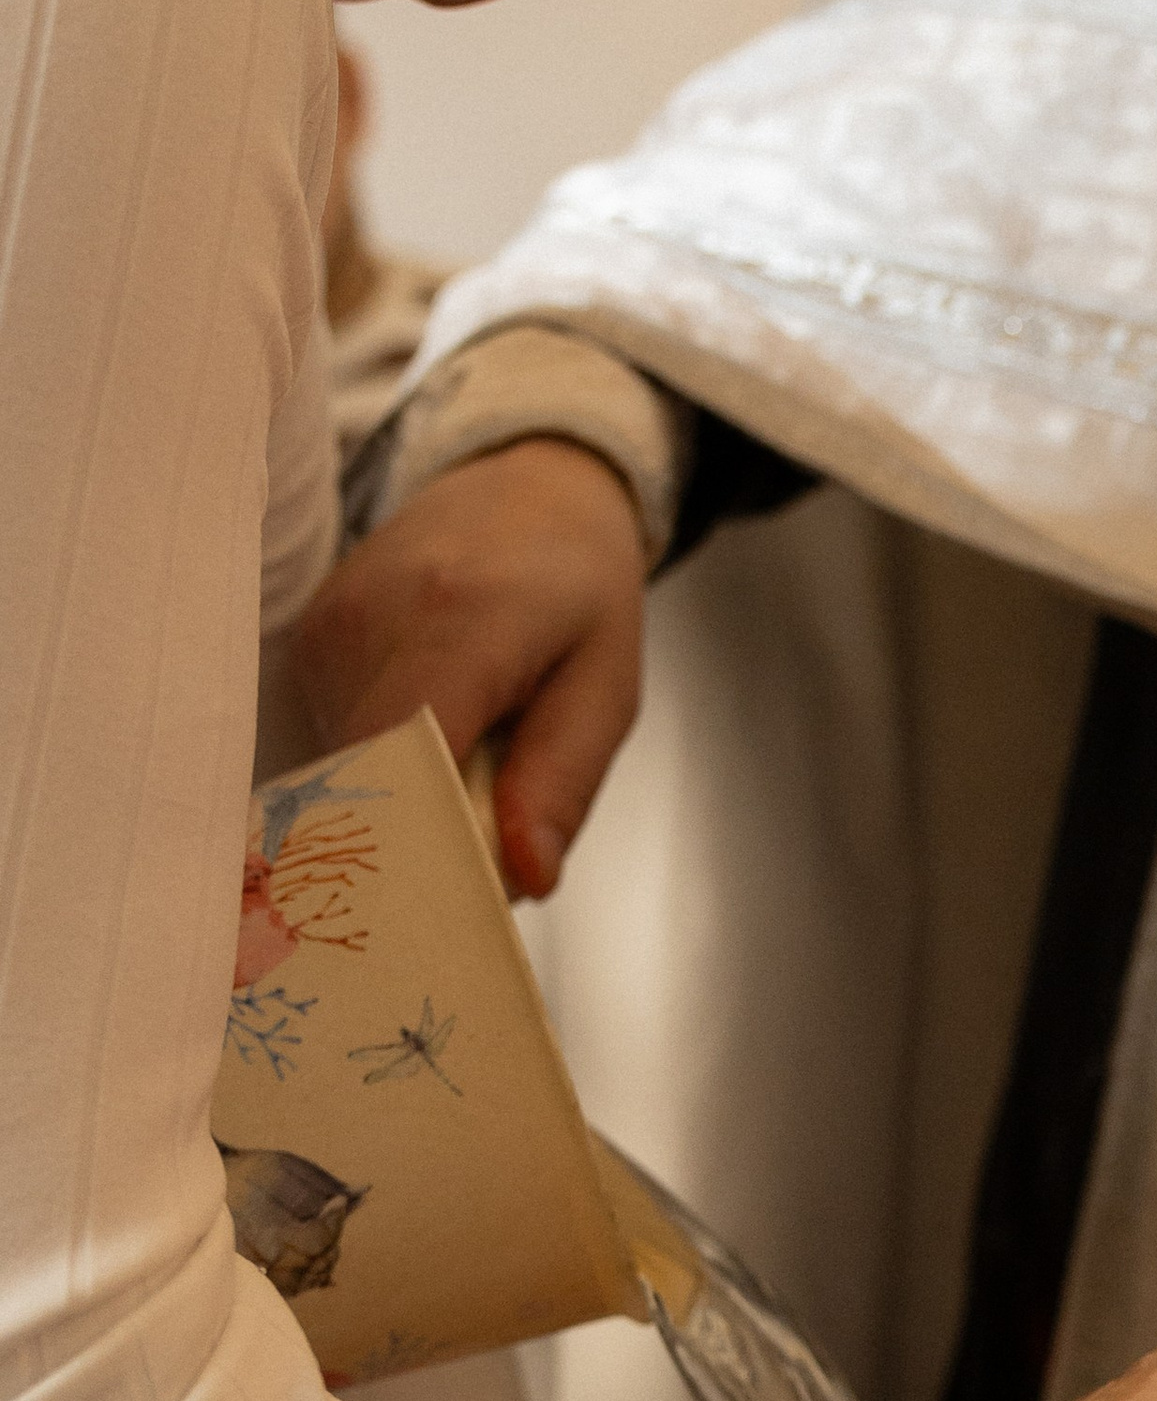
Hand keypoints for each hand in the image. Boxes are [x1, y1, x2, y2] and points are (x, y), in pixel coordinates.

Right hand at [287, 440, 646, 897]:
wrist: (528, 490)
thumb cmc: (579, 593)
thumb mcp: (607, 688)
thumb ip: (563, 782)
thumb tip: (522, 879)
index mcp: (460, 618)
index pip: (398, 754)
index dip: (408, 841)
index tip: (432, 910)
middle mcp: (373, 617)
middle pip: (359, 778)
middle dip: (408, 844)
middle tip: (459, 884)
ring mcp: (328, 626)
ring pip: (339, 769)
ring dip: (397, 803)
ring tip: (459, 781)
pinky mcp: (307, 638)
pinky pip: (329, 740)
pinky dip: (377, 768)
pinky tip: (426, 748)